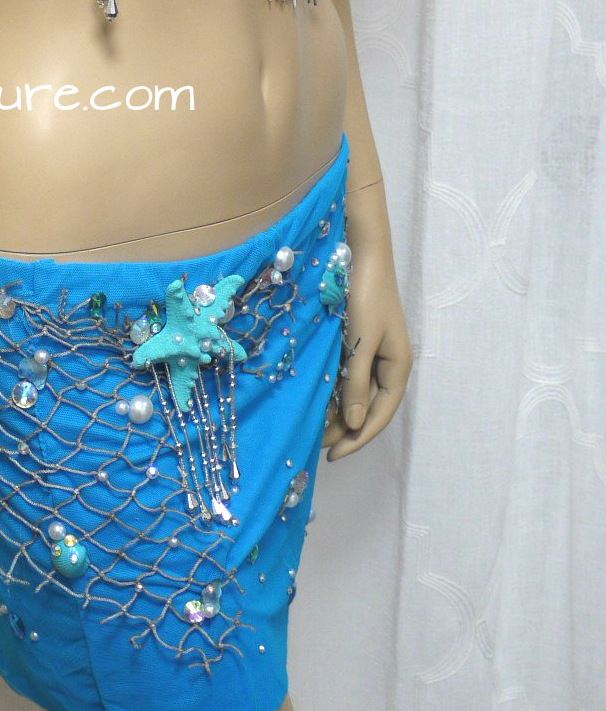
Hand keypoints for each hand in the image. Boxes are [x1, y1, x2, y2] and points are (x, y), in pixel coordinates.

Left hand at [322, 189, 412, 460]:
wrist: (363, 255)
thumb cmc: (365, 297)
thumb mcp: (360, 342)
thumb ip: (357, 383)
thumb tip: (355, 424)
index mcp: (397, 368)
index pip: (380, 416)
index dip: (358, 438)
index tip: (332, 454)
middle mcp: (388, 365)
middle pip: (369, 409)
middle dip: (345, 430)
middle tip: (315, 446)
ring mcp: (374, 354)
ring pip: (357, 395)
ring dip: (337, 413)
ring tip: (312, 429)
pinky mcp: (358, 343)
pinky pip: (348, 377)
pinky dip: (334, 391)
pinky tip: (315, 400)